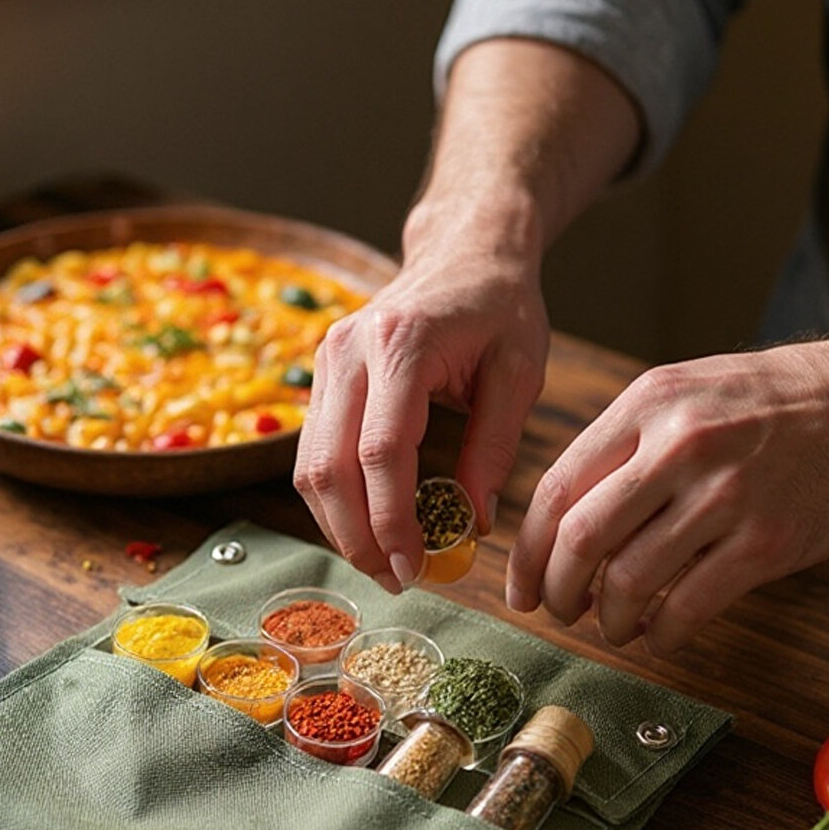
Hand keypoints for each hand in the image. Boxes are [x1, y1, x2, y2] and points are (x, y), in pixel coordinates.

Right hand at [294, 223, 548, 590]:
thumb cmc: (501, 305)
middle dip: (357, 536)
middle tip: (395, 580)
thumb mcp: (519, 371)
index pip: (380, 451)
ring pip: (309, 465)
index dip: (391, 519)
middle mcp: (350, 350)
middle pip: (329, 466)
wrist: (465, 250)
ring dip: (339, 524)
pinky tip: (367, 525)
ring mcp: (327, 360)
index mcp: (403, 343)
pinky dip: (334, 498)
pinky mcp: (323, 374)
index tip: (414, 566)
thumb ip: (495, 446)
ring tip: (381, 563)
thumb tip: (473, 522)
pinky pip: (312, 451)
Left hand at [506, 332, 828, 654]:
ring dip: (609, 619)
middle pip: (582, 539)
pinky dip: (662, 633)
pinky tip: (660, 633)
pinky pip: (688, 606)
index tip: (521, 586)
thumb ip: (624, 444)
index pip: (556, 489)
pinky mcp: (765, 542)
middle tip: (561, 611)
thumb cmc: (775, 403)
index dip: (528, 551)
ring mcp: (724, 496)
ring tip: (614, 625)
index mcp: (646, 405)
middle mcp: (679, 447)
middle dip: (558, 591)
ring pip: (630, 580)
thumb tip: (561, 518)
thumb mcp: (685, 393)